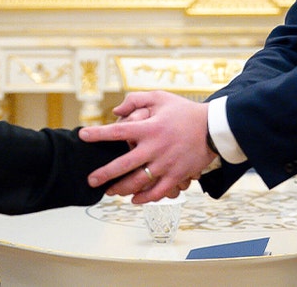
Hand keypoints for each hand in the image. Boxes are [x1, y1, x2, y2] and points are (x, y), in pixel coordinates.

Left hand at [80, 91, 215, 202]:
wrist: (214, 128)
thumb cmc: (184, 112)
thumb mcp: (160, 98)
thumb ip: (136, 100)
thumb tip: (115, 111)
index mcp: (149, 128)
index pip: (118, 131)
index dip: (98, 134)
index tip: (82, 135)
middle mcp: (155, 148)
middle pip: (123, 165)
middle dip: (104, 174)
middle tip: (91, 181)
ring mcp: (166, 164)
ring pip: (138, 182)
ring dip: (121, 189)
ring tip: (110, 192)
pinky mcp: (177, 176)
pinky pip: (158, 192)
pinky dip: (144, 198)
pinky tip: (134, 199)